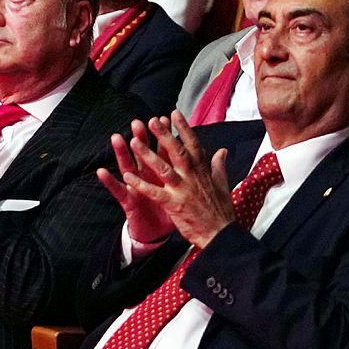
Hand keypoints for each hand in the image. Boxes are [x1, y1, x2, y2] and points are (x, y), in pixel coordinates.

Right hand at [96, 120, 176, 243]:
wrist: (157, 234)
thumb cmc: (168, 210)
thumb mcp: (180, 190)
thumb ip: (188, 171)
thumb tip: (201, 155)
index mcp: (161, 174)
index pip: (163, 151)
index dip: (163, 136)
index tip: (164, 118)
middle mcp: (147, 177)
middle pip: (144, 155)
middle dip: (141, 138)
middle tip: (138, 122)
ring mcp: (136, 188)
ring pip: (128, 167)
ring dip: (121, 153)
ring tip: (116, 138)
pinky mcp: (128, 202)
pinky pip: (118, 190)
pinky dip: (109, 181)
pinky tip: (101, 171)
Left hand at [105, 113, 234, 248]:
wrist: (221, 235)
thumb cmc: (221, 211)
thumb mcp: (222, 185)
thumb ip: (218, 166)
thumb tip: (222, 150)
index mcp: (203, 172)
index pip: (193, 145)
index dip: (184, 128)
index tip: (174, 113)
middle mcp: (193, 177)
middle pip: (177, 152)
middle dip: (164, 135)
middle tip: (151, 120)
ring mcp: (183, 190)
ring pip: (163, 168)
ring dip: (147, 155)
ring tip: (133, 141)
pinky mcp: (174, 205)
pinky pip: (154, 192)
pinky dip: (140, 184)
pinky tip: (126, 176)